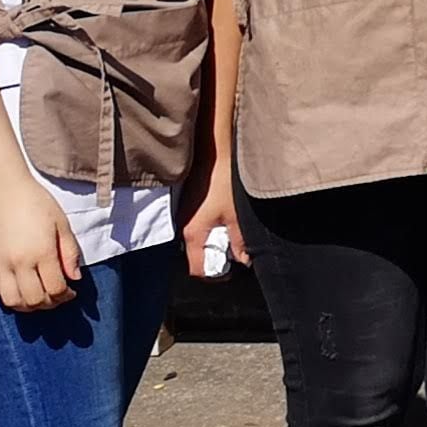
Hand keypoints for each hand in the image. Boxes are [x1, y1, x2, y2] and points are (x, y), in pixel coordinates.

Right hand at [0, 176, 84, 311]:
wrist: (4, 188)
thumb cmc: (36, 202)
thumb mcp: (61, 224)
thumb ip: (69, 253)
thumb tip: (75, 278)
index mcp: (42, 252)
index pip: (55, 289)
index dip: (66, 296)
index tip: (71, 292)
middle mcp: (19, 262)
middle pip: (35, 300)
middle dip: (50, 303)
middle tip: (56, 296)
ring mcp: (0, 264)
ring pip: (13, 301)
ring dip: (28, 305)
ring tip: (38, 295)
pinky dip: (10, 295)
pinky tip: (20, 286)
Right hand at [178, 164, 238, 281]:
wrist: (213, 151)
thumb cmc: (224, 180)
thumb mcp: (237, 214)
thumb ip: (240, 241)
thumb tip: (244, 260)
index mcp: (193, 233)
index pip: (198, 269)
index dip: (217, 275)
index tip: (233, 269)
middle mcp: (183, 227)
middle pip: (196, 257)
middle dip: (216, 258)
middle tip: (236, 251)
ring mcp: (183, 215)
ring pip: (197, 241)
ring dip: (213, 242)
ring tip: (231, 232)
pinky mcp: (188, 205)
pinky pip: (197, 227)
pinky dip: (210, 229)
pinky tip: (224, 218)